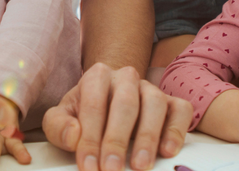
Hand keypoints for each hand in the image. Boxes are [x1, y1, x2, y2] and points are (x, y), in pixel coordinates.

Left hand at [41, 63, 192, 170]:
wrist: (110, 96)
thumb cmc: (85, 111)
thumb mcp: (63, 116)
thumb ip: (58, 126)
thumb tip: (73, 136)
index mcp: (97, 77)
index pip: (93, 104)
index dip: (90, 137)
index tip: (88, 166)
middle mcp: (126, 78)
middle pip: (125, 104)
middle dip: (117, 140)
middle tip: (111, 169)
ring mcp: (152, 88)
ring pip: (155, 104)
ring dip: (148, 136)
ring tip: (140, 165)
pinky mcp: (173, 102)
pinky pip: (180, 110)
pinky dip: (176, 130)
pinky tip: (167, 150)